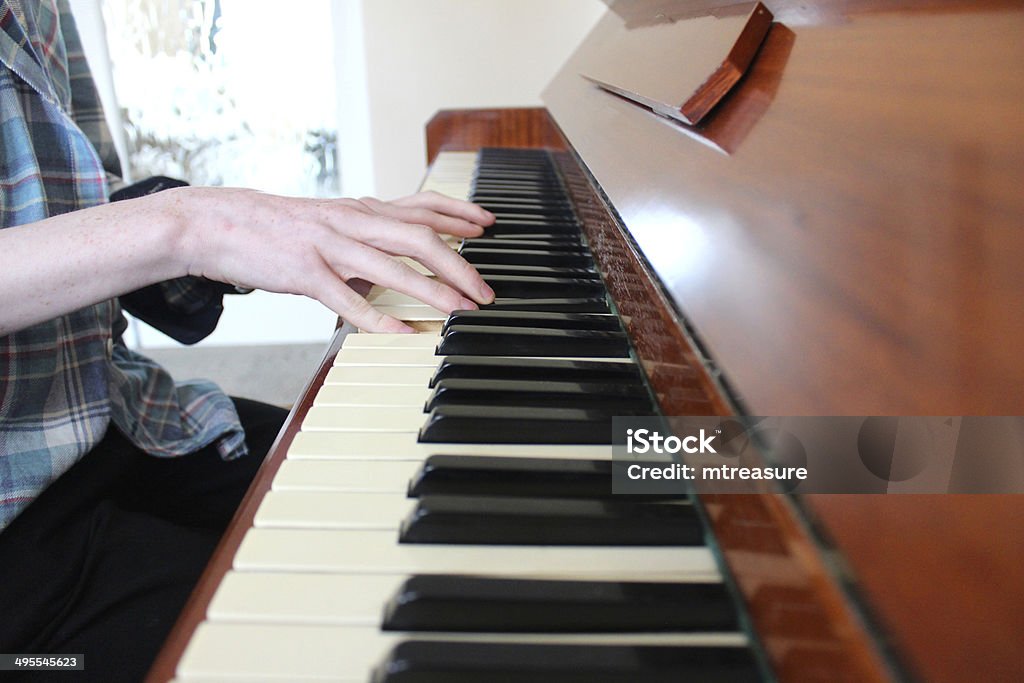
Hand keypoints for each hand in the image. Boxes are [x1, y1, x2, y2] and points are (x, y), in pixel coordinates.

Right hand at [169, 187, 495, 331]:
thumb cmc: (282, 228)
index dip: (460, 213)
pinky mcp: (307, 272)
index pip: (422, 204)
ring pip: (392, 265)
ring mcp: (330, 245)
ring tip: (461, 311)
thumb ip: (371, 236)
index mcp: (362, 209)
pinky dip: (382, 321)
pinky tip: (406, 336)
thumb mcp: (334, 223)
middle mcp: (352, 221)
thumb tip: (406, 257)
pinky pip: (351, 300)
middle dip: (460, 263)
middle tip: (485, 291)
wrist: (220, 223)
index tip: (489, 225)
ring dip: (433, 290)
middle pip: (420, 235)